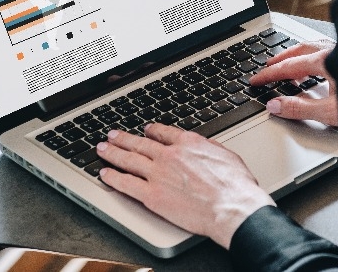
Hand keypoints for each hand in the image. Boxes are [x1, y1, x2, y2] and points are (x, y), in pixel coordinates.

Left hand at [96, 125, 273, 247]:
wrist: (231, 205)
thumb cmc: (235, 185)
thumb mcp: (226, 155)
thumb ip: (209, 150)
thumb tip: (204, 149)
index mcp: (189, 143)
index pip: (164, 133)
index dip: (152, 131)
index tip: (146, 130)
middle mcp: (169, 155)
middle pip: (140, 143)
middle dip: (123, 138)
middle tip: (112, 135)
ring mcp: (158, 174)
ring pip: (128, 160)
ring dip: (112, 153)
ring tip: (102, 148)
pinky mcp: (151, 195)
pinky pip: (126, 184)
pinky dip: (113, 177)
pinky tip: (105, 174)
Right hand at [250, 39, 337, 126]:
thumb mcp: (331, 111)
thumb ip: (301, 108)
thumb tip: (275, 105)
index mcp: (327, 61)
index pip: (290, 66)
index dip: (270, 74)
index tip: (257, 79)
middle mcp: (337, 51)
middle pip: (302, 50)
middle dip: (283, 58)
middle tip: (269, 66)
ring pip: (317, 48)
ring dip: (300, 56)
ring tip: (291, 66)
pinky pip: (329, 52)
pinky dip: (316, 58)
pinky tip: (319, 68)